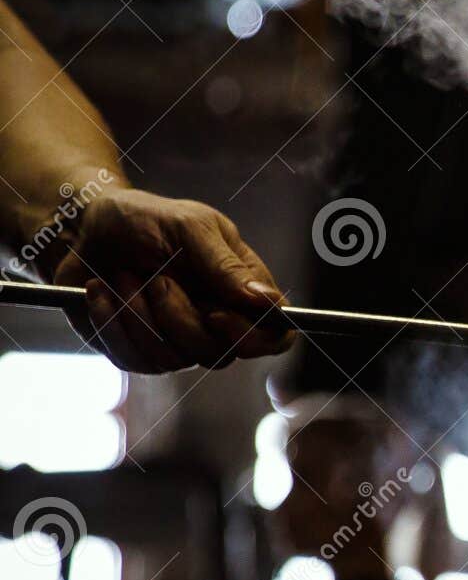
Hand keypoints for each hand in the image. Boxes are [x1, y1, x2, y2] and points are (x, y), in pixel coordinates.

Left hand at [48, 187, 294, 372]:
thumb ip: (227, 265)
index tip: (217, 315)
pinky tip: (101, 292)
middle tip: (157, 277)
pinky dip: (112, 322)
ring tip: (123, 277)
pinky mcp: (140, 351)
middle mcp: (217, 322)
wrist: (80, 228)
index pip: (276, 335)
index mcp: (242, 289)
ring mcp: (178, 341)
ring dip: (139, 315)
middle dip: (180, 317)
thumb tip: (269, 302)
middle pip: (222, 353)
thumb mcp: (189, 227)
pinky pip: (135, 360)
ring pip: (175, 360)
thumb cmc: (142, 219)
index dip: (256, 339)